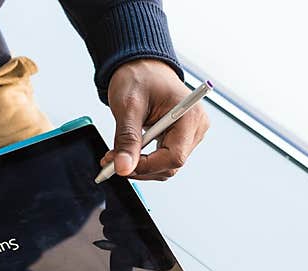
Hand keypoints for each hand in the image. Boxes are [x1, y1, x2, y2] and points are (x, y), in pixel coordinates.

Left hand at [102, 59, 209, 180]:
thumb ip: (126, 139)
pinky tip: (129, 151)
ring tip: (117, 154)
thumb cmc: (139, 76)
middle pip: (170, 164)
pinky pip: (164, 158)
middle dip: (140, 167)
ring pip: (166, 165)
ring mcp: (190, 134)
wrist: (142, 66)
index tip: (121, 166)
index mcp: (189, 116)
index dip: (147, 166)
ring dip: (141, 166)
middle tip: (112, 161)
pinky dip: (145, 160)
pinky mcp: (181, 137)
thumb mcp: (128, 107)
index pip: (174, 157)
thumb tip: (123, 167)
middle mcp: (196, 127)